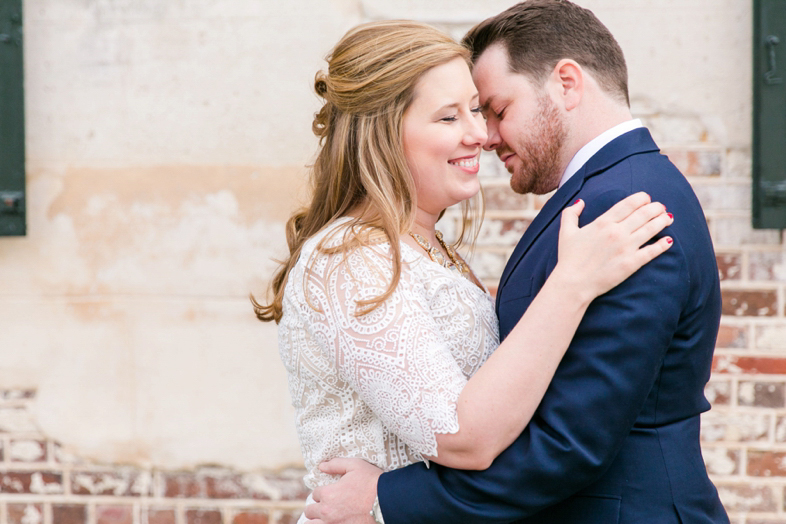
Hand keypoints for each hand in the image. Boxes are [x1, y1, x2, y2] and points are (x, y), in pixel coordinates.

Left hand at [304, 458, 382, 523]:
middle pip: (310, 511)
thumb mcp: (354, 466)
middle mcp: (327, 511)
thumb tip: (321, 466)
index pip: (315, 493)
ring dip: (316, 520)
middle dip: (316, 507)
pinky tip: (332, 522)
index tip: (331, 492)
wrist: (388, 501)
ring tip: (323, 517)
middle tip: (327, 505)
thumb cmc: (372, 482)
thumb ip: (336, 465)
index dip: (323, 491)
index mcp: (328, 494)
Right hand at [555, 192, 673, 301]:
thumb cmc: (568, 259)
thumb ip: (570, 214)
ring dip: (662, 221)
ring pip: (651, 229)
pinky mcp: (631, 263)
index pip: (629, 204)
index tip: (647, 198)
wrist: (573, 284)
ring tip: (668, 218)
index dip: (642, 198)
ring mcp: (626, 248)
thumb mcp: (565, 232)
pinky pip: (652, 251)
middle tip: (661, 207)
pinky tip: (669, 240)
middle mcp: (617, 232)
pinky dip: (662, 244)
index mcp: (602, 222)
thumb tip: (580, 202)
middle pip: (644, 213)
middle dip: (656, 207)